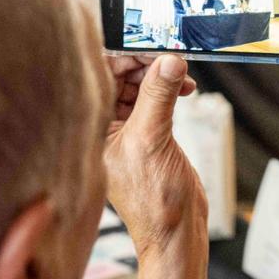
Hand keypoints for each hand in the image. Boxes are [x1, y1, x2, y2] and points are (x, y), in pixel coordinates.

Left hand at [104, 55, 207, 256]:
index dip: (124, 57)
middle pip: (121, 76)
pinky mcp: (149, 134)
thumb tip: (168, 61)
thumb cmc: (153, 200)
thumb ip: (158, 96)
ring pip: (140, 85)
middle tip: (171, 57)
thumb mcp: (153, 139)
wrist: (176, 230)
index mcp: (92, 128)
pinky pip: (155, 99)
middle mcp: (106, 127)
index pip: (100, 76)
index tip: (151, 47)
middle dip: (147, 64)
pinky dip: (171, 90)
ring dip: (161, 75)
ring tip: (182, 75)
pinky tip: (185, 88)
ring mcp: (128, 130)